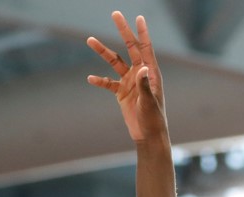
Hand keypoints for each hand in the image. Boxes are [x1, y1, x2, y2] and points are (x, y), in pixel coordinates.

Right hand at [86, 11, 166, 141]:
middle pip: (130, 48)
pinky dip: (99, 81)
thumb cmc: (154, 119)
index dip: (142, 33)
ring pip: (114, 62)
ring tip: (89, 40)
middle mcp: (140, 74)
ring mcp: (130, 82)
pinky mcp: (122, 93)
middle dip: (123, 31)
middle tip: (115, 14)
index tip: (138, 17)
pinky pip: (108, 83)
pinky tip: (90, 79)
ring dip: (103, 52)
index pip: (146, 48)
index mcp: (151, 73)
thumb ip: (144, 85)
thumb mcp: (149, 102)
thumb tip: (141, 68)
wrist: (148, 136)